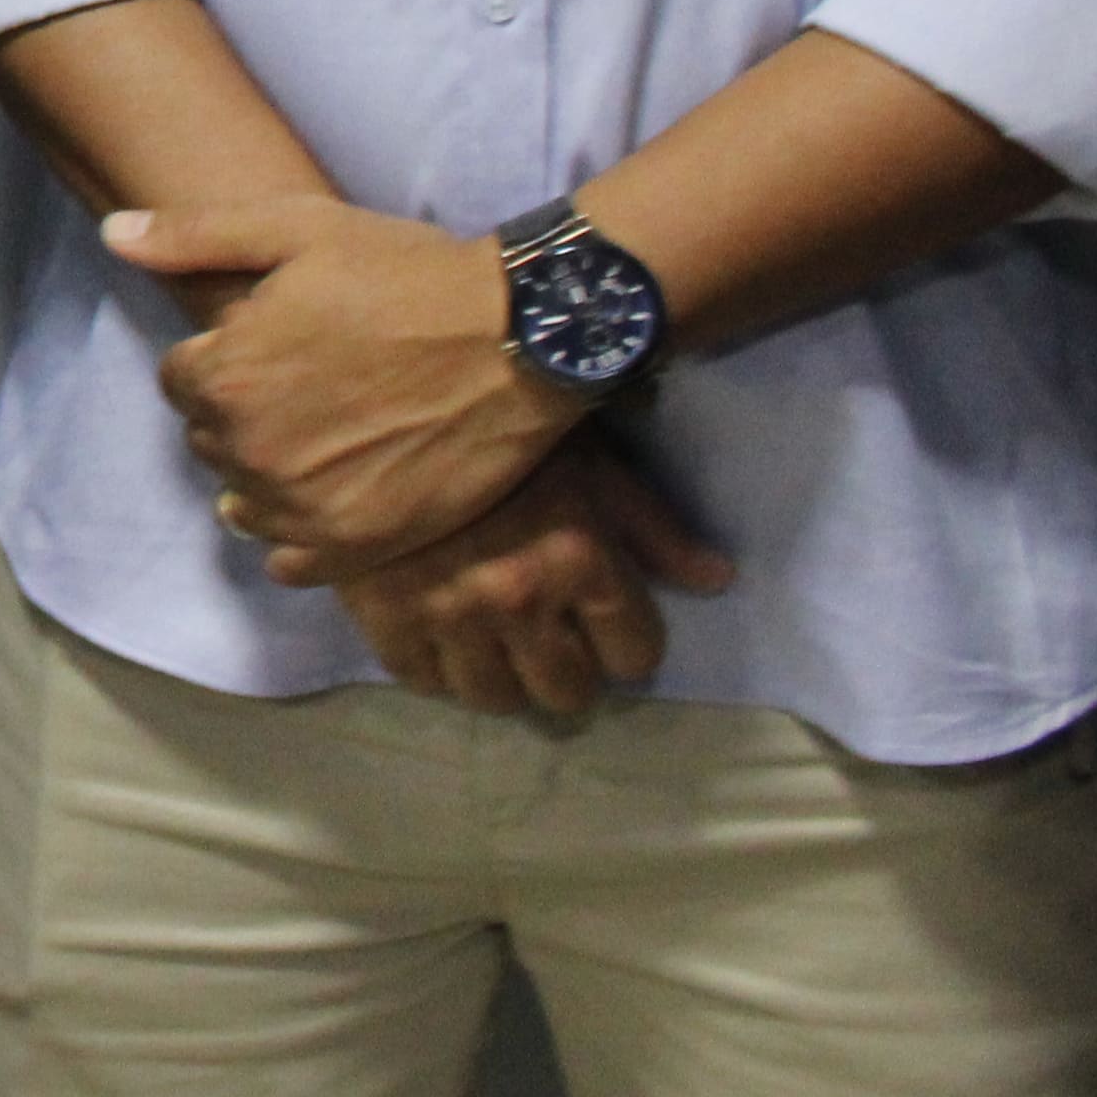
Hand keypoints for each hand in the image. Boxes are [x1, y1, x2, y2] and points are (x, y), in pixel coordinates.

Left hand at [116, 193, 581, 579]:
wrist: (523, 338)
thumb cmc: (410, 276)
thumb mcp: (296, 229)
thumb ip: (193, 238)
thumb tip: (114, 235)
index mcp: (225, 376)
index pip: (182, 381)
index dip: (226, 358)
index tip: (278, 344)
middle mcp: (251, 451)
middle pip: (211, 440)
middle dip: (246, 414)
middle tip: (315, 385)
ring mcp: (304, 507)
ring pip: (244, 502)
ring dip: (271, 476)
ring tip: (331, 438)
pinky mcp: (358, 547)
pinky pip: (289, 562)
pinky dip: (301, 537)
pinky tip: (337, 497)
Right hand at [331, 435, 733, 716]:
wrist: (380, 398)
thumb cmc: (505, 427)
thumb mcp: (593, 462)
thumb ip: (654, 527)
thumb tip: (717, 580)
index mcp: (578, 559)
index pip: (635, 653)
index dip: (629, 641)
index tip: (611, 624)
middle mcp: (518, 599)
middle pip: (567, 691)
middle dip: (572, 668)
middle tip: (556, 640)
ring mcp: (446, 613)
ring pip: (496, 697)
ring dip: (507, 677)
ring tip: (501, 646)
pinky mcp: (384, 615)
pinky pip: (422, 680)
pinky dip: (438, 667)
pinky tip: (445, 637)